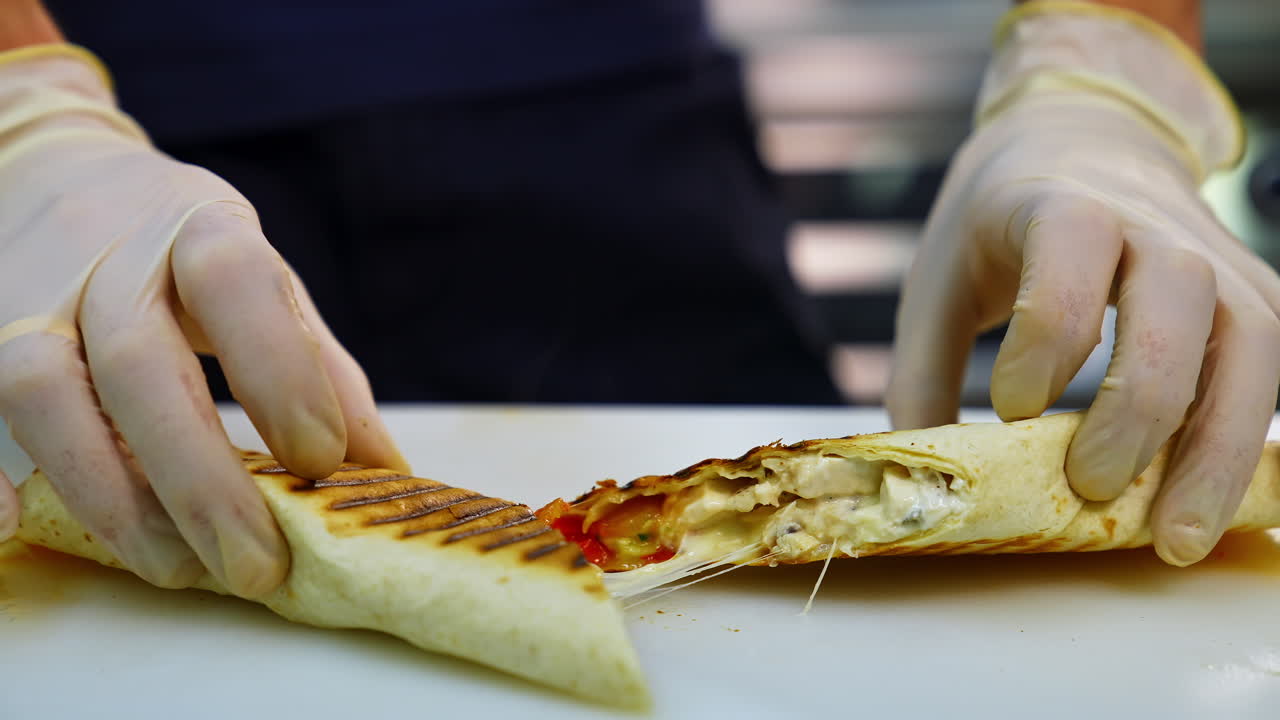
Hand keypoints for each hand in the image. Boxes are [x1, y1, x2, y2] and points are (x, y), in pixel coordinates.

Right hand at [0, 45, 407, 594]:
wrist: (49, 172)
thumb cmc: (179, 244)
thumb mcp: (260, 276)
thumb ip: (315, 362)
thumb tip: (380, 470)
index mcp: (200, 228)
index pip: (235, 282)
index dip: (279, 371)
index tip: (320, 460)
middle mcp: (106, 257)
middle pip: (138, 362)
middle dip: (198, 477)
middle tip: (256, 565)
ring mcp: (28, 297)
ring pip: (43, 393)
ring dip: (110, 497)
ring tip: (178, 568)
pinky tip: (16, 529)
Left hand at [887, 4, 1279, 564]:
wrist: (1086, 136)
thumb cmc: (999, 222)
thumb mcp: (939, 279)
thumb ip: (922, 375)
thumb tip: (917, 481)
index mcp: (1061, 205)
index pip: (1066, 271)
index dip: (1044, 348)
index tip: (1011, 411)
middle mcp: (1155, 225)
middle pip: (1176, 313)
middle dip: (1139, 413)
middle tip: (1091, 491)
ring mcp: (1219, 259)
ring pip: (1253, 347)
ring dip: (1221, 449)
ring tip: (1175, 538)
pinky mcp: (1255, 295)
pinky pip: (1276, 366)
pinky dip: (1253, 438)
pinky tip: (1217, 500)